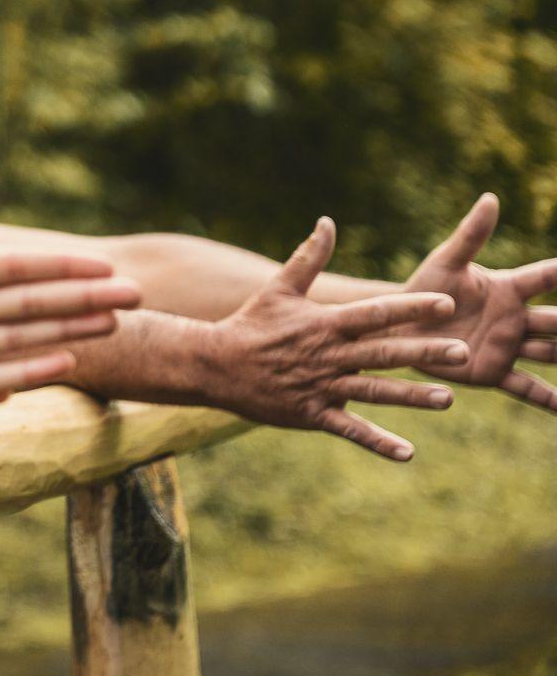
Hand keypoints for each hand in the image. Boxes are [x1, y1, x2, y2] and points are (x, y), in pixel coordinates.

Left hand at [0, 138, 139, 410]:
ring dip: (67, 331)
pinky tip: (65, 367)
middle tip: (137, 293)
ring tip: (116, 326)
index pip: (10, 265)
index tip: (105, 262)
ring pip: (18, 337)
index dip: (57, 263)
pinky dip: (21, 372)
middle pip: (28, 300)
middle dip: (80, 297)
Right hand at [205, 218, 468, 459]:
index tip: (446, 305)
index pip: (374, 314)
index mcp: (323, 324)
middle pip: (383, 353)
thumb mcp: (278, 288)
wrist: (214, 365)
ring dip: (411, 397)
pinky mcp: (312, 414)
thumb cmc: (251, 323)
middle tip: (462, 352)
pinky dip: (378, 442)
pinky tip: (408, 453)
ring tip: (447, 399)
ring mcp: (321, 387)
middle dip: (423, 352)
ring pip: (373, 392)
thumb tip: (328, 222)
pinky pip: (349, 430)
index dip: (410, 309)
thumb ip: (309, 257)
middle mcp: (327, 355)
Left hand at [398, 194, 556, 412]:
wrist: (399, 327)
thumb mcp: (445, 262)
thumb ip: (470, 235)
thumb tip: (491, 198)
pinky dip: (550, 400)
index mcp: (508, 288)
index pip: (547, 277)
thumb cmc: (422, 289)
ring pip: (553, 354)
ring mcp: (509, 346)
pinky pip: (528, 388)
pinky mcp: (494, 372)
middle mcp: (517, 318)